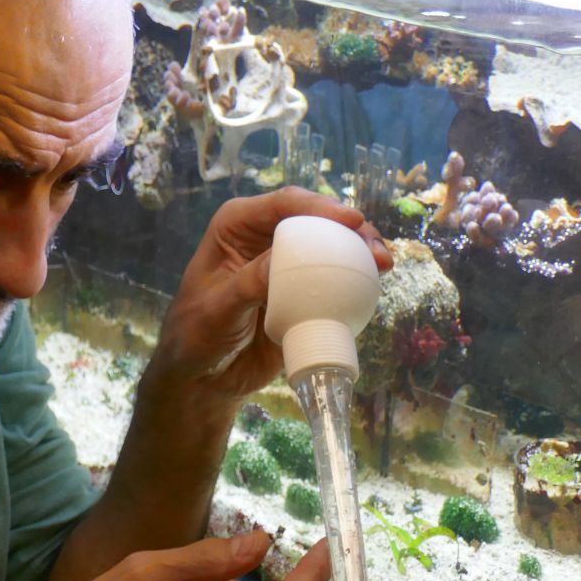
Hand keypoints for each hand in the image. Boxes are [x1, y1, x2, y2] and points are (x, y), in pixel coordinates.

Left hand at [149, 187, 391, 399]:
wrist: (207, 376)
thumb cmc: (198, 336)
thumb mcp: (218, 309)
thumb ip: (249, 283)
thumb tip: (285, 261)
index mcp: (238, 225)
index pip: (282, 204)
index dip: (319, 207)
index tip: (352, 220)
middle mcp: (266, 236)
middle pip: (316, 219)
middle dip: (350, 229)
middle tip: (376, 250)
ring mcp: (288, 263)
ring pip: (331, 245)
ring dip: (360, 251)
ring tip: (383, 265)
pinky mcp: (304, 291)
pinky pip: (334, 277)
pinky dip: (355, 278)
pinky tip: (374, 284)